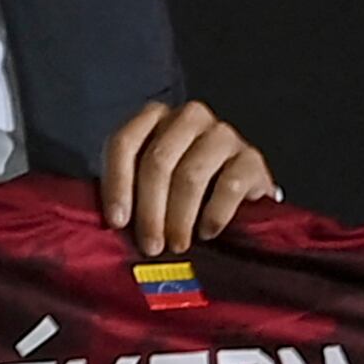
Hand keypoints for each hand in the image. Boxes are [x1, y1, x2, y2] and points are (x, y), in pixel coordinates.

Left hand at [103, 101, 275, 255]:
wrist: (238, 192)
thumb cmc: (183, 191)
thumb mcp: (151, 186)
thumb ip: (129, 194)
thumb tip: (112, 226)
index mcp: (154, 118)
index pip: (125, 143)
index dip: (118, 184)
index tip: (118, 222)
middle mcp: (188, 117)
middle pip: (158, 161)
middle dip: (150, 210)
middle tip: (150, 245)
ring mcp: (222, 134)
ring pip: (191, 175)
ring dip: (180, 217)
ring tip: (177, 244)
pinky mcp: (251, 158)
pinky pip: (230, 185)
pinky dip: (214, 214)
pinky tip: (207, 232)